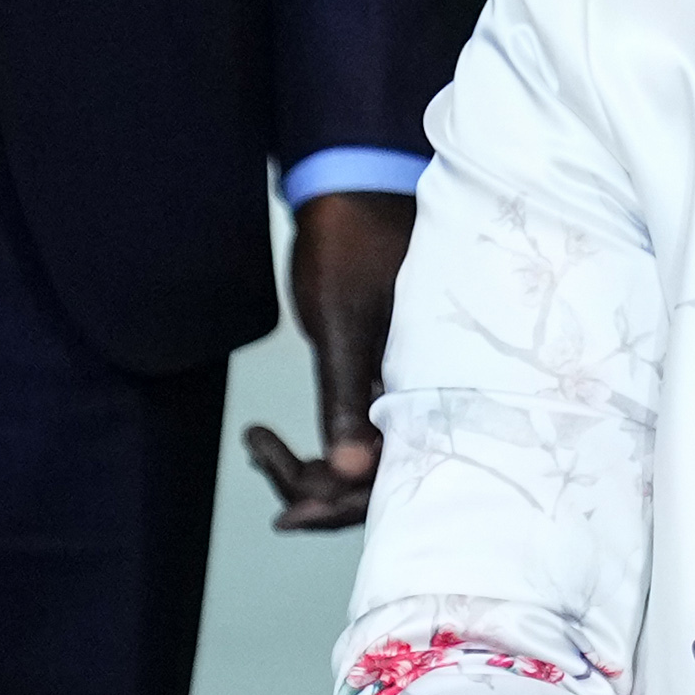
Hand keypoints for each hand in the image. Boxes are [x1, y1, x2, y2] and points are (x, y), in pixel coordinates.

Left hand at [241, 189, 410, 529]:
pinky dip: (318, 441)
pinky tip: (273, 439)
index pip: (399, 472)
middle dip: (320, 488)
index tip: (286, 512)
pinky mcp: (385, 371)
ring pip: (366, 454)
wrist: (350, 182)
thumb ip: (345, 399)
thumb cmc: (351, 241)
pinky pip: (358, 426)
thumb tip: (349, 474)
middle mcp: (427, 389)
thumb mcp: (343, 322)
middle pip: (381, 473)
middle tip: (264, 459)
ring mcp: (406, 381)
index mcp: (435, 379)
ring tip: (260, 447)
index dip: (342, 506)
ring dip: (313, 467)